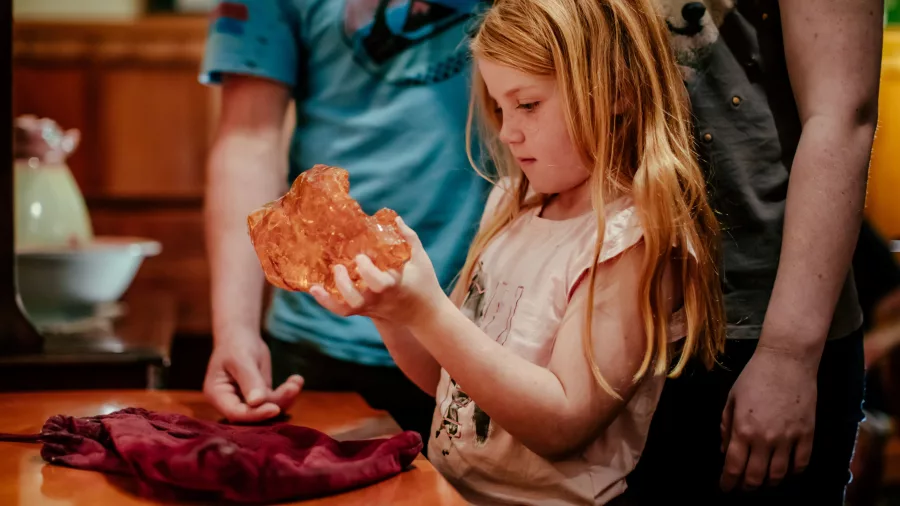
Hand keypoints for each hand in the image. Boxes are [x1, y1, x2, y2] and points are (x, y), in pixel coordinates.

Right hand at [203, 331, 303, 422]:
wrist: (242, 335)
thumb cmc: (236, 344)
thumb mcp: (241, 359)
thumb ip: (250, 381)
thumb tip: (258, 402)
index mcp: (218, 395)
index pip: (235, 412)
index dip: (255, 415)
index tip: (274, 409)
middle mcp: (231, 402)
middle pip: (254, 414)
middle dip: (275, 403)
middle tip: (292, 389)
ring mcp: (247, 401)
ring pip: (268, 407)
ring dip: (285, 397)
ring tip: (296, 381)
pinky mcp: (261, 397)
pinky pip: (275, 400)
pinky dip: (287, 392)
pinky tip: (297, 380)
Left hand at [310, 217, 444, 325]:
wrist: (423, 315)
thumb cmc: (423, 283)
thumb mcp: (421, 259)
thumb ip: (409, 238)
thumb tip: (394, 219)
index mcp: (394, 286)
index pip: (378, 284)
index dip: (366, 271)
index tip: (361, 256)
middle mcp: (379, 300)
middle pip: (357, 300)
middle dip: (345, 285)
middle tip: (340, 266)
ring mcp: (370, 307)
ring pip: (347, 308)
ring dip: (331, 295)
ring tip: (332, 271)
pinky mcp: (363, 311)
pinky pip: (341, 310)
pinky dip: (326, 302)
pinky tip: (315, 288)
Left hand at [720, 345, 817, 491]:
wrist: (787, 361)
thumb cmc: (754, 377)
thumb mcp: (732, 399)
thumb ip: (726, 426)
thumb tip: (724, 449)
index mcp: (742, 429)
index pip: (733, 467)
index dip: (728, 482)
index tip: (725, 488)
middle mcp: (765, 439)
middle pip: (755, 478)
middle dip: (746, 488)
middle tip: (742, 488)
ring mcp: (788, 438)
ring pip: (778, 475)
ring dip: (768, 483)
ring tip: (762, 482)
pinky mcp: (807, 435)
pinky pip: (801, 464)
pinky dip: (793, 473)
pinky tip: (785, 472)